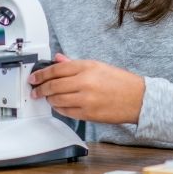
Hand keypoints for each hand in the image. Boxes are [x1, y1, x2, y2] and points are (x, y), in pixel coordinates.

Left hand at [29, 53, 144, 124]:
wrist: (138, 99)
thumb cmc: (120, 82)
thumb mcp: (97, 66)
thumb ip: (74, 63)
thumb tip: (58, 59)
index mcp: (87, 67)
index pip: (56, 69)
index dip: (42, 74)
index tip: (34, 77)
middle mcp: (85, 82)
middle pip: (54, 85)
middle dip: (40, 88)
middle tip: (35, 90)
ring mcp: (86, 99)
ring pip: (57, 100)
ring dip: (49, 99)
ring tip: (47, 98)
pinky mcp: (88, 114)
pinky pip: (66, 112)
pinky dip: (59, 109)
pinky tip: (58, 106)